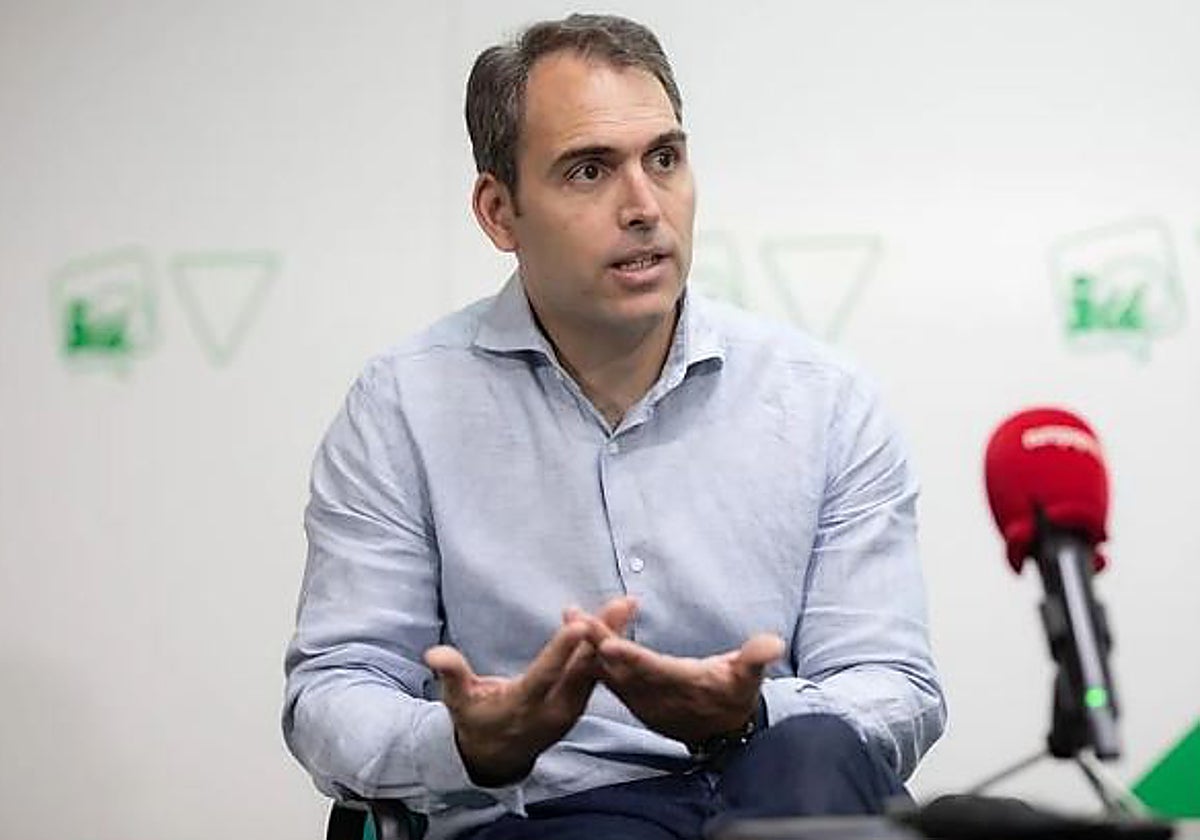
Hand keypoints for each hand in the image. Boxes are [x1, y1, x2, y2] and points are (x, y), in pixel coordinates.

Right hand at [424, 599, 635, 786]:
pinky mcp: (579, 704)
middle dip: (602, 635)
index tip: (580, 624)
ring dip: (612, 636)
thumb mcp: (458, 701)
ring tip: (627, 606)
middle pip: (581, 668)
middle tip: (621, 605)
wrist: (495, 757)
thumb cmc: (474, 720)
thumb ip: (451, 675)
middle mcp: (554, 710)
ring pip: (594, 668)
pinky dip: (608, 647)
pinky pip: (596, 672)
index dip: (562, 650)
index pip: (546, 675)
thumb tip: (433, 654)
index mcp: (523, 707)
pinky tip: (620, 621)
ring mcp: (570, 709)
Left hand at [576, 599, 784, 745]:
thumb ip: (756, 658)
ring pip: (608, 670)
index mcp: (682, 685)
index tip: (608, 644)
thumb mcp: (749, 677)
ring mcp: (640, 697)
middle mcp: (655, 694)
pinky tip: (577, 630)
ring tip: (570, 616)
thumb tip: (772, 644)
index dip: (630, 658)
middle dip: (597, 643)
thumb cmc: (736, 696)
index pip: (652, 670)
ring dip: (588, 644)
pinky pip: (606, 673)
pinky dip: (591, 652)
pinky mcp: (631, 695)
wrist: (722, 730)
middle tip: (576, 618)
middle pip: (621, 668)